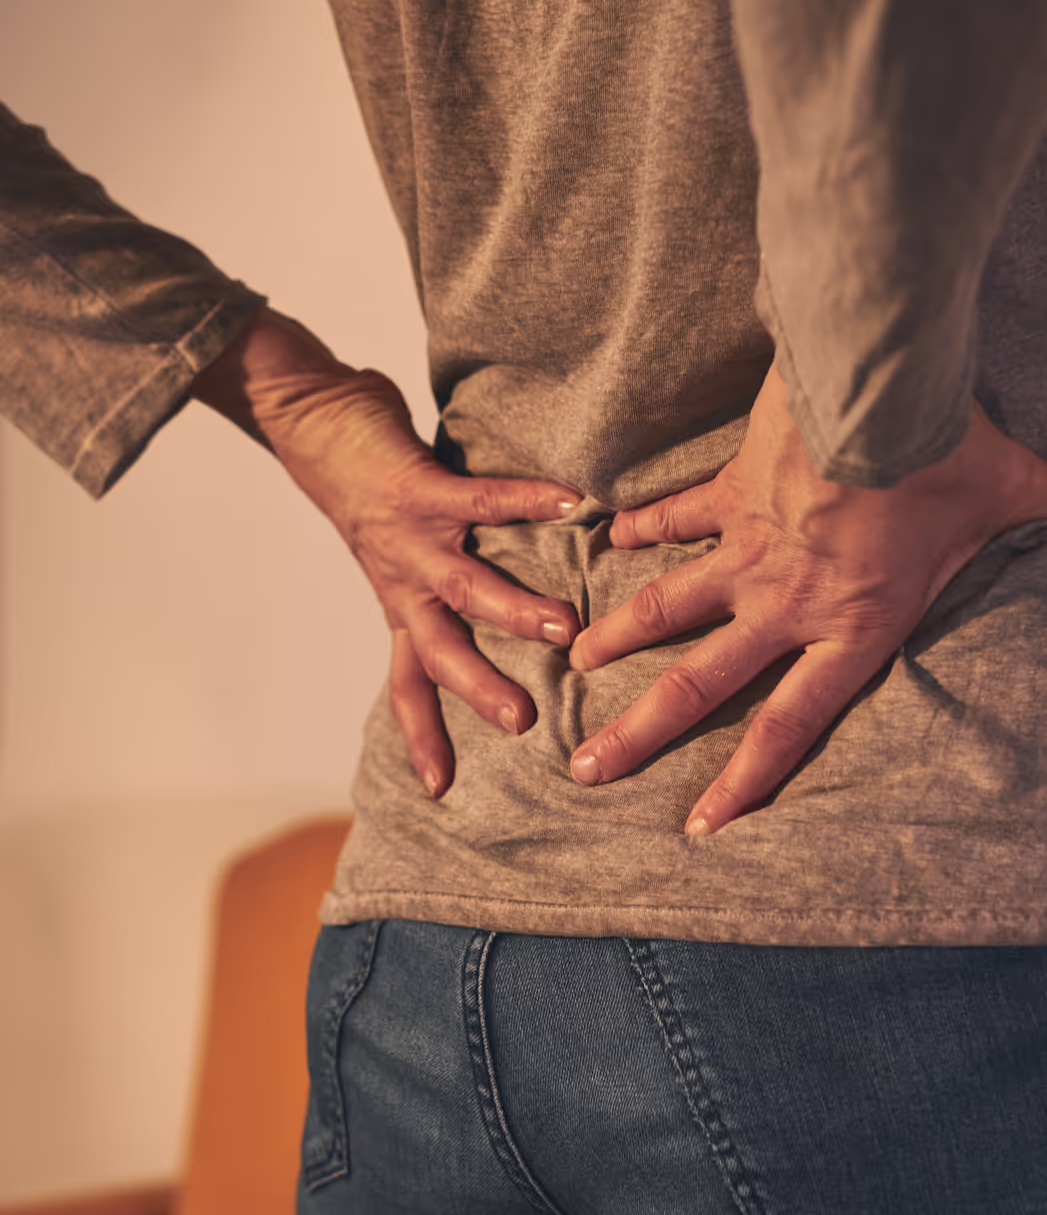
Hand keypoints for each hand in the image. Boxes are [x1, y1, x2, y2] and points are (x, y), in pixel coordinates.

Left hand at [192, 309, 581, 796]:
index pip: (407, 683)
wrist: (309, 424)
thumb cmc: (369, 488)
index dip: (421, 735)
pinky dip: (526, 501)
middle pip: (438, 651)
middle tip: (523, 723)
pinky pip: (480, 499)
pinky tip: (570, 502)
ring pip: (462, 586)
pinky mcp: (418, 488)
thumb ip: (441, 581)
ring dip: (511, 609)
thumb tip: (509, 604)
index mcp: (399, 604)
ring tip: (564, 629)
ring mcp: (410, 537)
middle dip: (478, 689)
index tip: (439, 790)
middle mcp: (402, 582)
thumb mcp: (397, 553)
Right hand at [567, 360, 1046, 835]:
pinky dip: (644, 525)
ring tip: (574, 664)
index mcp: (852, 626)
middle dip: (641, 732)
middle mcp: (787, 603)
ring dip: (619, 637)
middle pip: (699, 683)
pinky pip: (678, 516)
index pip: (789, 725)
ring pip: (667, 607)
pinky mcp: (729, 492)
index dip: (744, 783)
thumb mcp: (1016, 488)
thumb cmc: (944, 451)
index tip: (699, 826)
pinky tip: (607, 533)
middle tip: (586, 767)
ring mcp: (748, 549)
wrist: (873, 385)